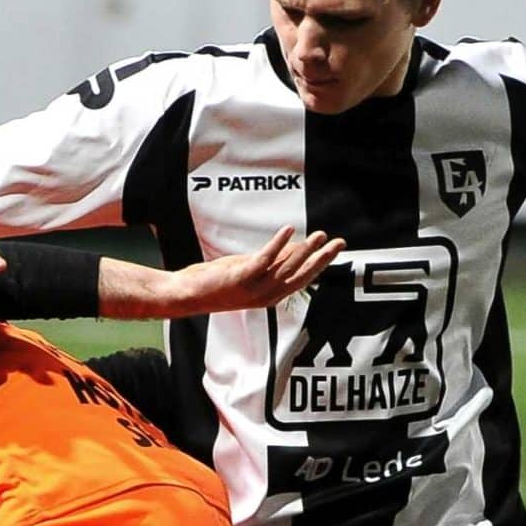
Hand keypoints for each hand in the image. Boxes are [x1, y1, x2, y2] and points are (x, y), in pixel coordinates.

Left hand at [156, 227, 344, 317]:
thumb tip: (296, 246)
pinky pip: (264, 260)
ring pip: (286, 268)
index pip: (302, 278)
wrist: (187, 294)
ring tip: (320, 235)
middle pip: (301, 276)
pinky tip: (289, 230)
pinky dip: (278, 245)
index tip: (335, 248)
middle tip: (339, 243)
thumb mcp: (249, 270)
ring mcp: (254, 288)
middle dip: (321, 259)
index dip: (320, 263)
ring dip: (305, 250)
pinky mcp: (241, 277)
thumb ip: (272, 261)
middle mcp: (266, 295)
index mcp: (270, 295)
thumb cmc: (216, 282)